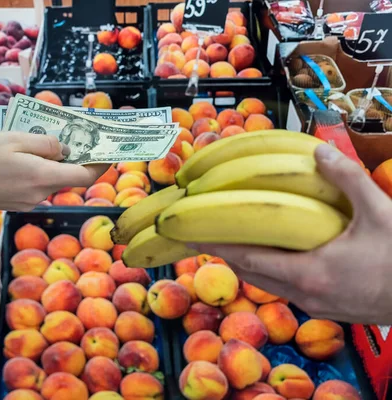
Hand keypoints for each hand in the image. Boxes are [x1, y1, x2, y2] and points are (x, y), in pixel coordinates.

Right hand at [0, 132, 107, 211]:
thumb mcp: (15, 139)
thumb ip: (47, 144)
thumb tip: (66, 150)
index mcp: (42, 177)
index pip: (85, 176)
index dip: (101, 165)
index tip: (110, 151)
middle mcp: (40, 194)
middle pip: (69, 177)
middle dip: (76, 158)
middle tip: (76, 136)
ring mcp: (29, 202)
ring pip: (53, 180)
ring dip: (56, 164)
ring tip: (46, 142)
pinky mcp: (18, 204)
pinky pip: (38, 186)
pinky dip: (41, 171)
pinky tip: (27, 157)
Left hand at [190, 144, 391, 324]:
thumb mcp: (380, 213)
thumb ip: (347, 178)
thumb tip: (319, 149)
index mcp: (310, 273)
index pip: (248, 258)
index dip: (218, 245)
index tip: (193, 236)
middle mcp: (306, 294)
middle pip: (252, 274)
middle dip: (229, 253)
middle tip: (209, 233)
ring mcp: (317, 305)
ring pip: (268, 283)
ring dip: (250, 263)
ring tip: (237, 240)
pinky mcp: (329, 309)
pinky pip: (287, 288)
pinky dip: (273, 271)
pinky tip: (278, 255)